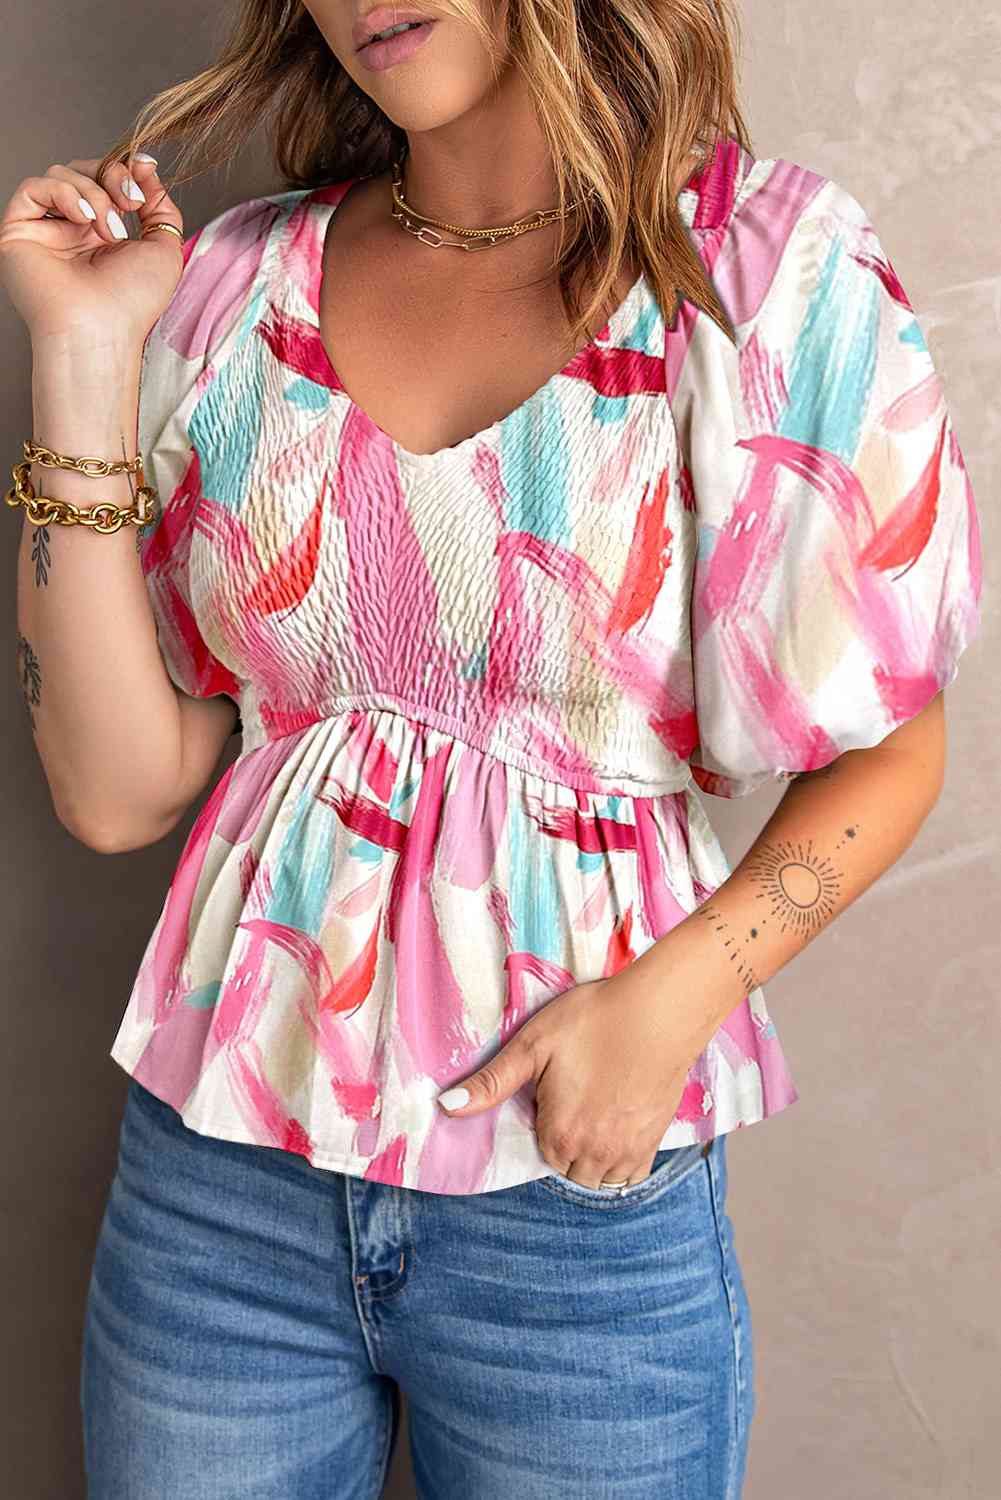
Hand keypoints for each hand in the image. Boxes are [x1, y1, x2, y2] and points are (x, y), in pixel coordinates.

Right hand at [0, 154, 182, 346]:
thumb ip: (161, 207)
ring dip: (94, 195)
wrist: (101, 330)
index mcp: (102, 233)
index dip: (125, 171)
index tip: (145, 171)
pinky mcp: (18, 231)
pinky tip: (83, 220)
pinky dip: (63, 194)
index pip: (106, 180)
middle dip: (112, 176)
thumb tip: (146, 167)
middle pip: (83, 170)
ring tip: (109, 230)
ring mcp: (45, 229)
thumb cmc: (133, 303)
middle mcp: (71, 230)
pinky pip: (34, 187)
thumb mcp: (165, 248)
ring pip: (61, 175)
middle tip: (130, 202)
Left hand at [436, 973, 702, 1188]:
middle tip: (575, 1103)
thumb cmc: (593, 1020)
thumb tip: (445, 1107)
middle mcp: (592, 1153)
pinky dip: (621, 1163)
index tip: (554, 1095)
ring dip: (592, 1159)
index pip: (541, 1151)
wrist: (659, 1012)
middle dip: (566, 1146)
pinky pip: (632, 1175)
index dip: (545, 1122)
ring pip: (600, 1178)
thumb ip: (491, 1082)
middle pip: (569, 1170)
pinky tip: (619, 1130)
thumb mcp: (532, 1043)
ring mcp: (627, 1150)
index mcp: (559, 1133)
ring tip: (595, 1116)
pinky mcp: (654, 1140)